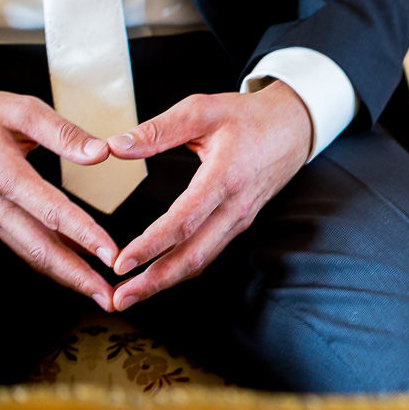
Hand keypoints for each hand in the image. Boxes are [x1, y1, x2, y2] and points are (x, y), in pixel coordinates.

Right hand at [0, 83, 118, 309]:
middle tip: (112, 299)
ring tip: (101, 294)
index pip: (52, 212)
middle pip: (42, 249)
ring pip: (34, 255)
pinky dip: (55, 263)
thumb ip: (63, 133)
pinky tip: (81, 270)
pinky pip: (28, 247)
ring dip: (68, 277)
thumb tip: (102, 153)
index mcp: (4, 175)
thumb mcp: (21, 108)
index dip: (84, 236)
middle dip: (78, 278)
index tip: (112, 255)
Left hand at [106, 80, 313, 310]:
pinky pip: (208, 252)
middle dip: (154, 281)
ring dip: (165, 281)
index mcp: (224, 177)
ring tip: (130, 295)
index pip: (184, 221)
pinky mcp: (239, 223)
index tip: (121, 263)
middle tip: (118, 299)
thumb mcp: (202, 110)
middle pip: (193, 256)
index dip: (151, 245)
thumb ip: (158, 130)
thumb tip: (114, 146)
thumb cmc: (248, 117)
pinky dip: (181, 269)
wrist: (294, 128)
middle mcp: (235, 207)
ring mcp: (239, 219)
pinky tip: (158, 275)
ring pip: (201, 261)